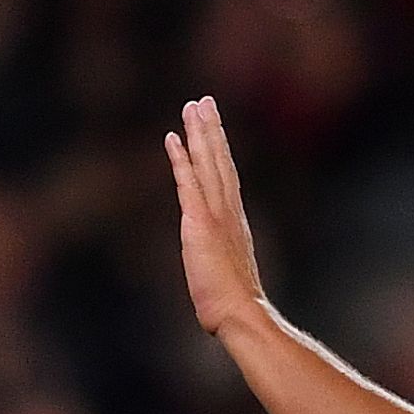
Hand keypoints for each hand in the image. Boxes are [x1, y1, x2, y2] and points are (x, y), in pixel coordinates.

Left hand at [163, 98, 269, 336]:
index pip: (227, 177)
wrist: (241, 313)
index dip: (221, 150)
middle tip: (204, 101)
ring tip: (192, 106)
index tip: (215, 127)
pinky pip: (188, 182)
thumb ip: (223, 264)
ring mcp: (216, 214)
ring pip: (208, 163)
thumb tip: (222, 275)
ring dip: (199, 132)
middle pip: (220, 160)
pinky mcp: (200, 222)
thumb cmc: (235, 306)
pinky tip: (172, 138)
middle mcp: (229, 210)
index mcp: (235, 221)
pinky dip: (181, 158)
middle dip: (211, 129)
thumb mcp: (229, 277)